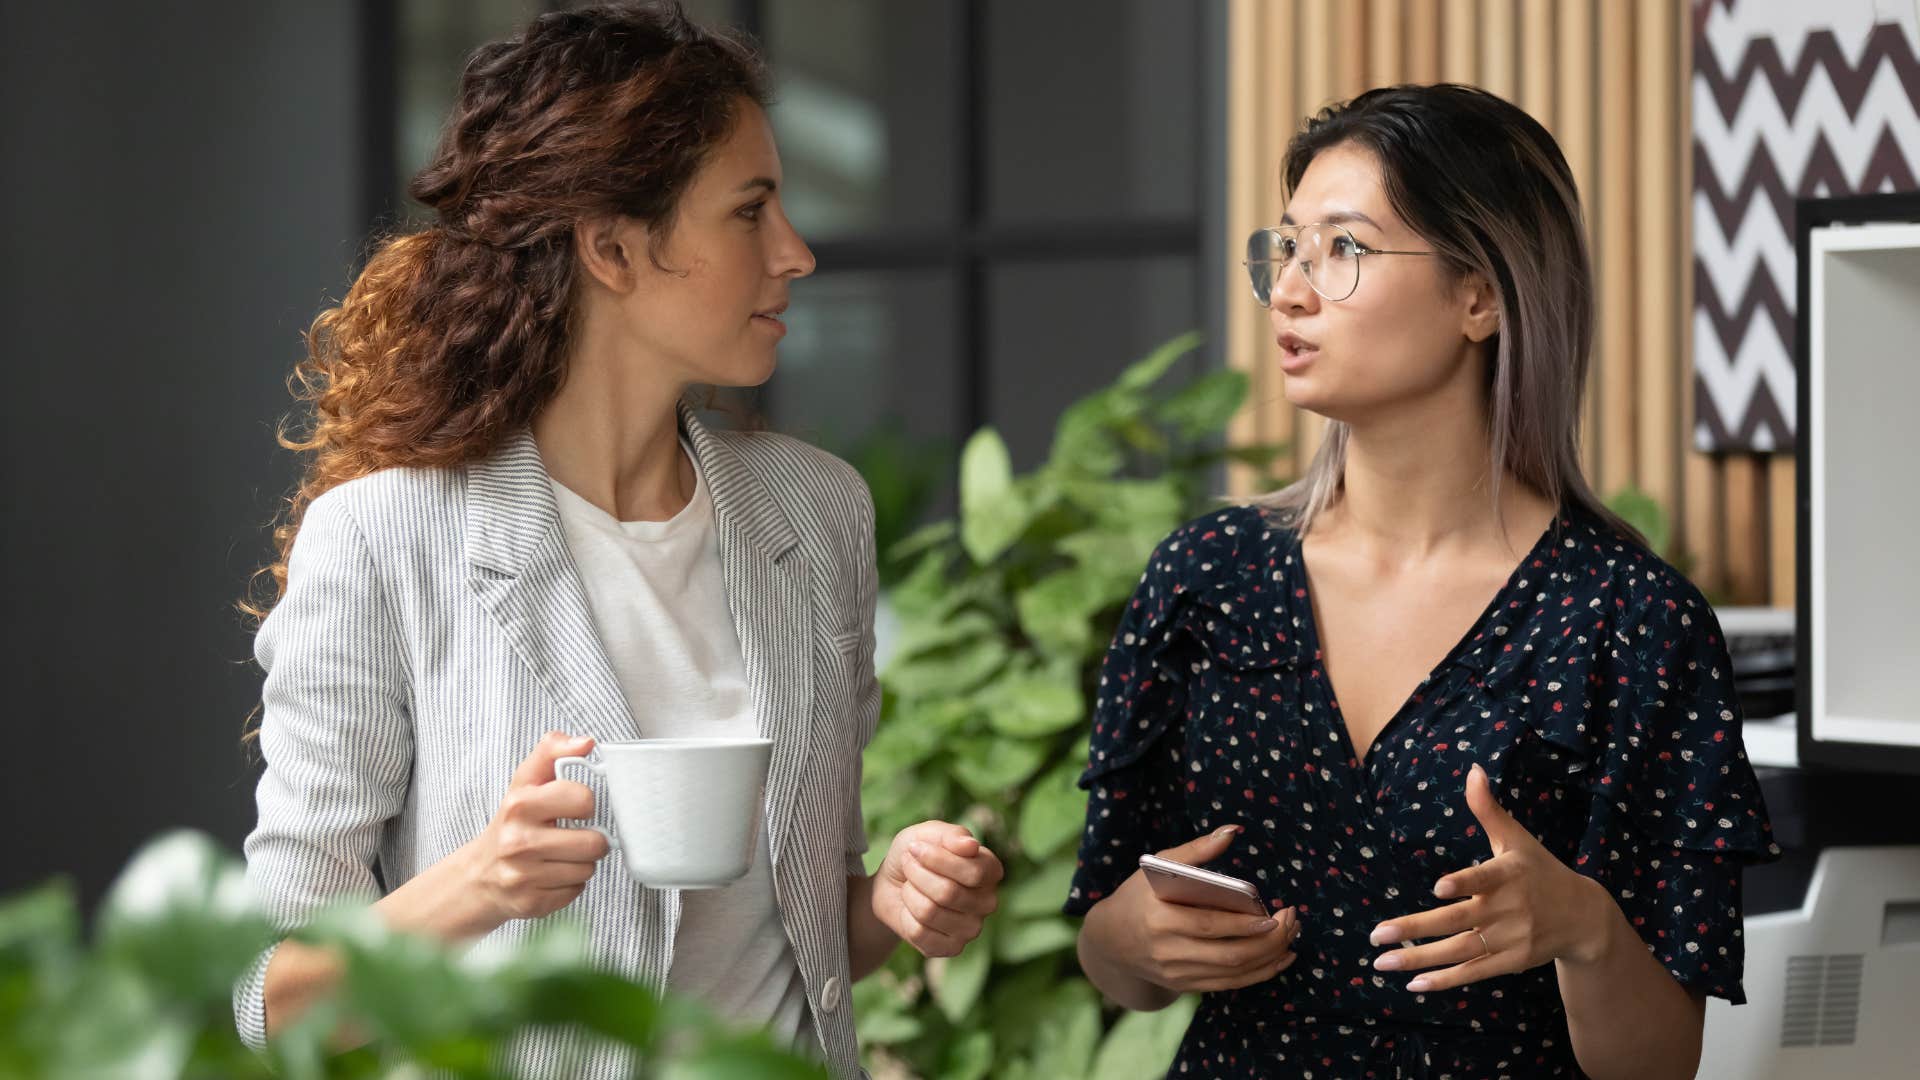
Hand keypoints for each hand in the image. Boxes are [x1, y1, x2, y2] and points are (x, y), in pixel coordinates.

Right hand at [461, 732, 611, 926]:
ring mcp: (523, 876)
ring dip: (581, 862)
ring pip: (588, 869)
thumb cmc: (513, 822)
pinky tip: (552, 875)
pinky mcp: (531, 904)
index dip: (585, 803)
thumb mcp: (526, 781)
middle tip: (573, 836)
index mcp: (519, 805)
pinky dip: (571, 884)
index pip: (583, 799)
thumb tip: (587, 742)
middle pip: (593, 842)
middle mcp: (518, 842)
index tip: (573, 807)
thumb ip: (553, 751)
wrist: (480, 874)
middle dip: (591, 839)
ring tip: (561, 855)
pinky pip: (577, 891)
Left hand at [871, 822, 1003, 957]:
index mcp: (990, 870)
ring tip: (909, 886)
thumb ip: (952, 835)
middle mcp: (988, 902)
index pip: (974, 872)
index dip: (937, 859)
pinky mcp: (951, 948)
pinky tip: (910, 910)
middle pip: (949, 893)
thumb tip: (971, 846)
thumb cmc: (916, 855)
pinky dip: (905, 916)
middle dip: (917, 875)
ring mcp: (971, 928)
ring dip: (909, 894)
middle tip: (908, 865)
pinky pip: (920, 933)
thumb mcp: (928, 833)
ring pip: (931, 912)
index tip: (915, 848)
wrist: (892, 883)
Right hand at [1085, 825, 1299, 993]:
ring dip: (1270, 957)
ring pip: (1234, 973)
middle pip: (1229, 954)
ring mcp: (1177, 973)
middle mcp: (1168, 951)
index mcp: (1159, 917)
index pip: (1209, 925)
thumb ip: (1196, 850)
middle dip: (1269, 941)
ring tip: (1291, 936)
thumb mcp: (1158, 865)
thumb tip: (1232, 831)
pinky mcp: (1186, 986)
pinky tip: (1279, 958)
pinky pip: (1230, 985)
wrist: (1111, 940)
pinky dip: (1259, 974)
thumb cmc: (1139, 895)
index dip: (1244, 924)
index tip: (1274, 914)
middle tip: (1292, 921)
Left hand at [1368, 762, 1617, 992]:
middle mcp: (1508, 909)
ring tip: (1382, 962)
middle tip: (1377, 934)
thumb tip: (1473, 769)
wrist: (1583, 916)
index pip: (1484, 878)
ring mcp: (1510, 939)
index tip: (1438, 888)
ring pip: (1459, 951)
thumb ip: (1488, 809)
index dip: (1464, 883)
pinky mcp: (1511, 962)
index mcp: (1508, 875)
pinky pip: (1473, 971)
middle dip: (1416, 929)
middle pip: (1457, 921)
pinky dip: (1445, 980)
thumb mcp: (1516, 838)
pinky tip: (1413, 983)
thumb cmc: (1540, 870)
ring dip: (1420, 959)